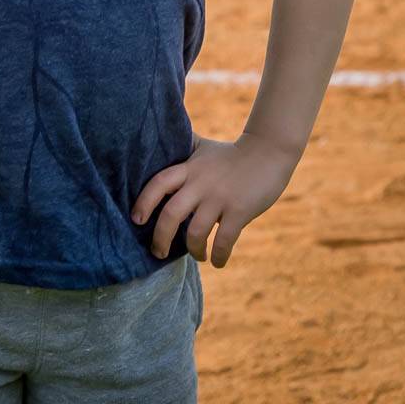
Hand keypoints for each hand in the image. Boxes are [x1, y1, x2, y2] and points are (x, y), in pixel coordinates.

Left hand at [131, 131, 297, 269]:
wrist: (268, 151)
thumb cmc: (231, 154)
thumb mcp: (202, 148)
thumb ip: (182, 152)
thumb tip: (157, 143)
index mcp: (189, 168)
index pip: (158, 183)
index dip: (144, 202)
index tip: (136, 220)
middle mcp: (201, 183)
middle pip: (171, 213)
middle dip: (161, 238)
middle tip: (158, 252)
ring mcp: (220, 197)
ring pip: (196, 232)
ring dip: (193, 251)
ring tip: (199, 256)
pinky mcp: (240, 210)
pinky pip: (224, 240)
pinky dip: (219, 256)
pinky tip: (218, 262)